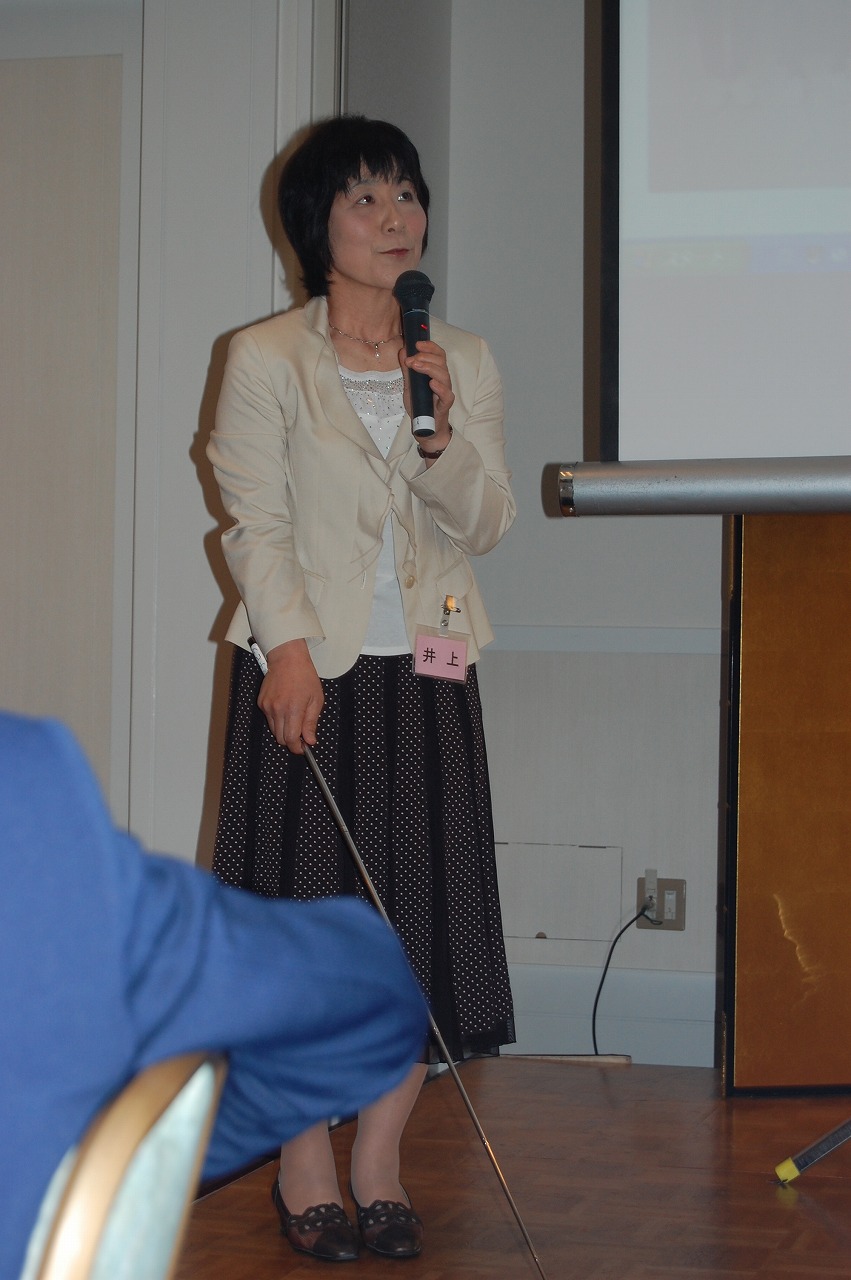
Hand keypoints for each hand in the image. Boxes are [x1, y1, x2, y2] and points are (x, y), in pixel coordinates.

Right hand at [257, 638, 322, 752]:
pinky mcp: (261, 703)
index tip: (303, 747)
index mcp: (293, 709)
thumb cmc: (304, 676)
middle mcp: (277, 710)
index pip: (291, 739)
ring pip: (274, 730)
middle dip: (291, 740)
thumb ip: (311, 722)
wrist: (287, 659)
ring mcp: (267, 707)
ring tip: (294, 718)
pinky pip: (269, 720)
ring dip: (284, 730)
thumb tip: (310, 740)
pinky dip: (277, 719)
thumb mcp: (316, 699)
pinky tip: (285, 707)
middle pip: (281, 738)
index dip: (297, 747)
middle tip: (301, 734)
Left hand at [403, 339, 454, 445]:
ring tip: (416, 366)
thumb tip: (403, 351)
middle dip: (425, 356)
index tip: (416, 343)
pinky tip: (432, 383)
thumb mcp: (409, 385)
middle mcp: (442, 380)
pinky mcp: (445, 406)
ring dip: (430, 368)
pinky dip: (440, 388)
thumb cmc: (420, 406)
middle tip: (411, 359)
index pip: (438, 354)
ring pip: (444, 375)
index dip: (429, 346)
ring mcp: (445, 392)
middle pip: (441, 361)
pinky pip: (447, 395)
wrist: (426, 429)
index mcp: (435, 373)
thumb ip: (407, 370)